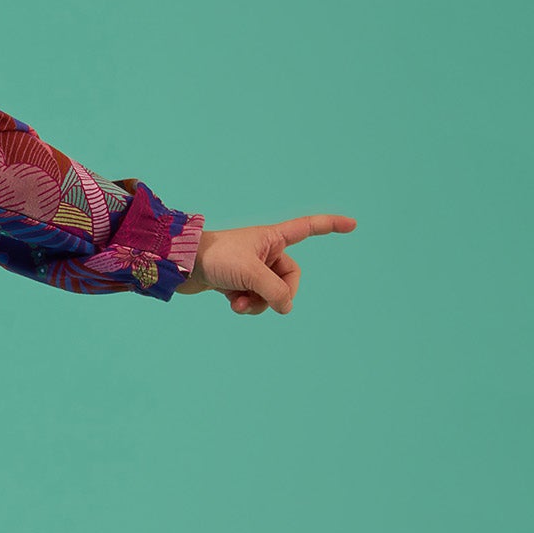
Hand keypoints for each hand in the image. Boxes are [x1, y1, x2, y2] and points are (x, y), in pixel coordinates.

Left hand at [181, 213, 356, 314]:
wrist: (180, 264)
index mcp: (273, 238)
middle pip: (289, 279)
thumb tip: (285, 307)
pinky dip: (245, 304)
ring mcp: (251, 268)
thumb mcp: (251, 274)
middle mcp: (265, 251)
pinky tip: (230, 303)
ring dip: (257, 303)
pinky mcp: (236, 282)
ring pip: (270, 293)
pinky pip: (253, 299)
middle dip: (277, 295)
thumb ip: (274, 291)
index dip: (331, 226)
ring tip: (238, 303)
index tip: (353, 225)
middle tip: (263, 300)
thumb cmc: (215, 257)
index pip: (309, 228)